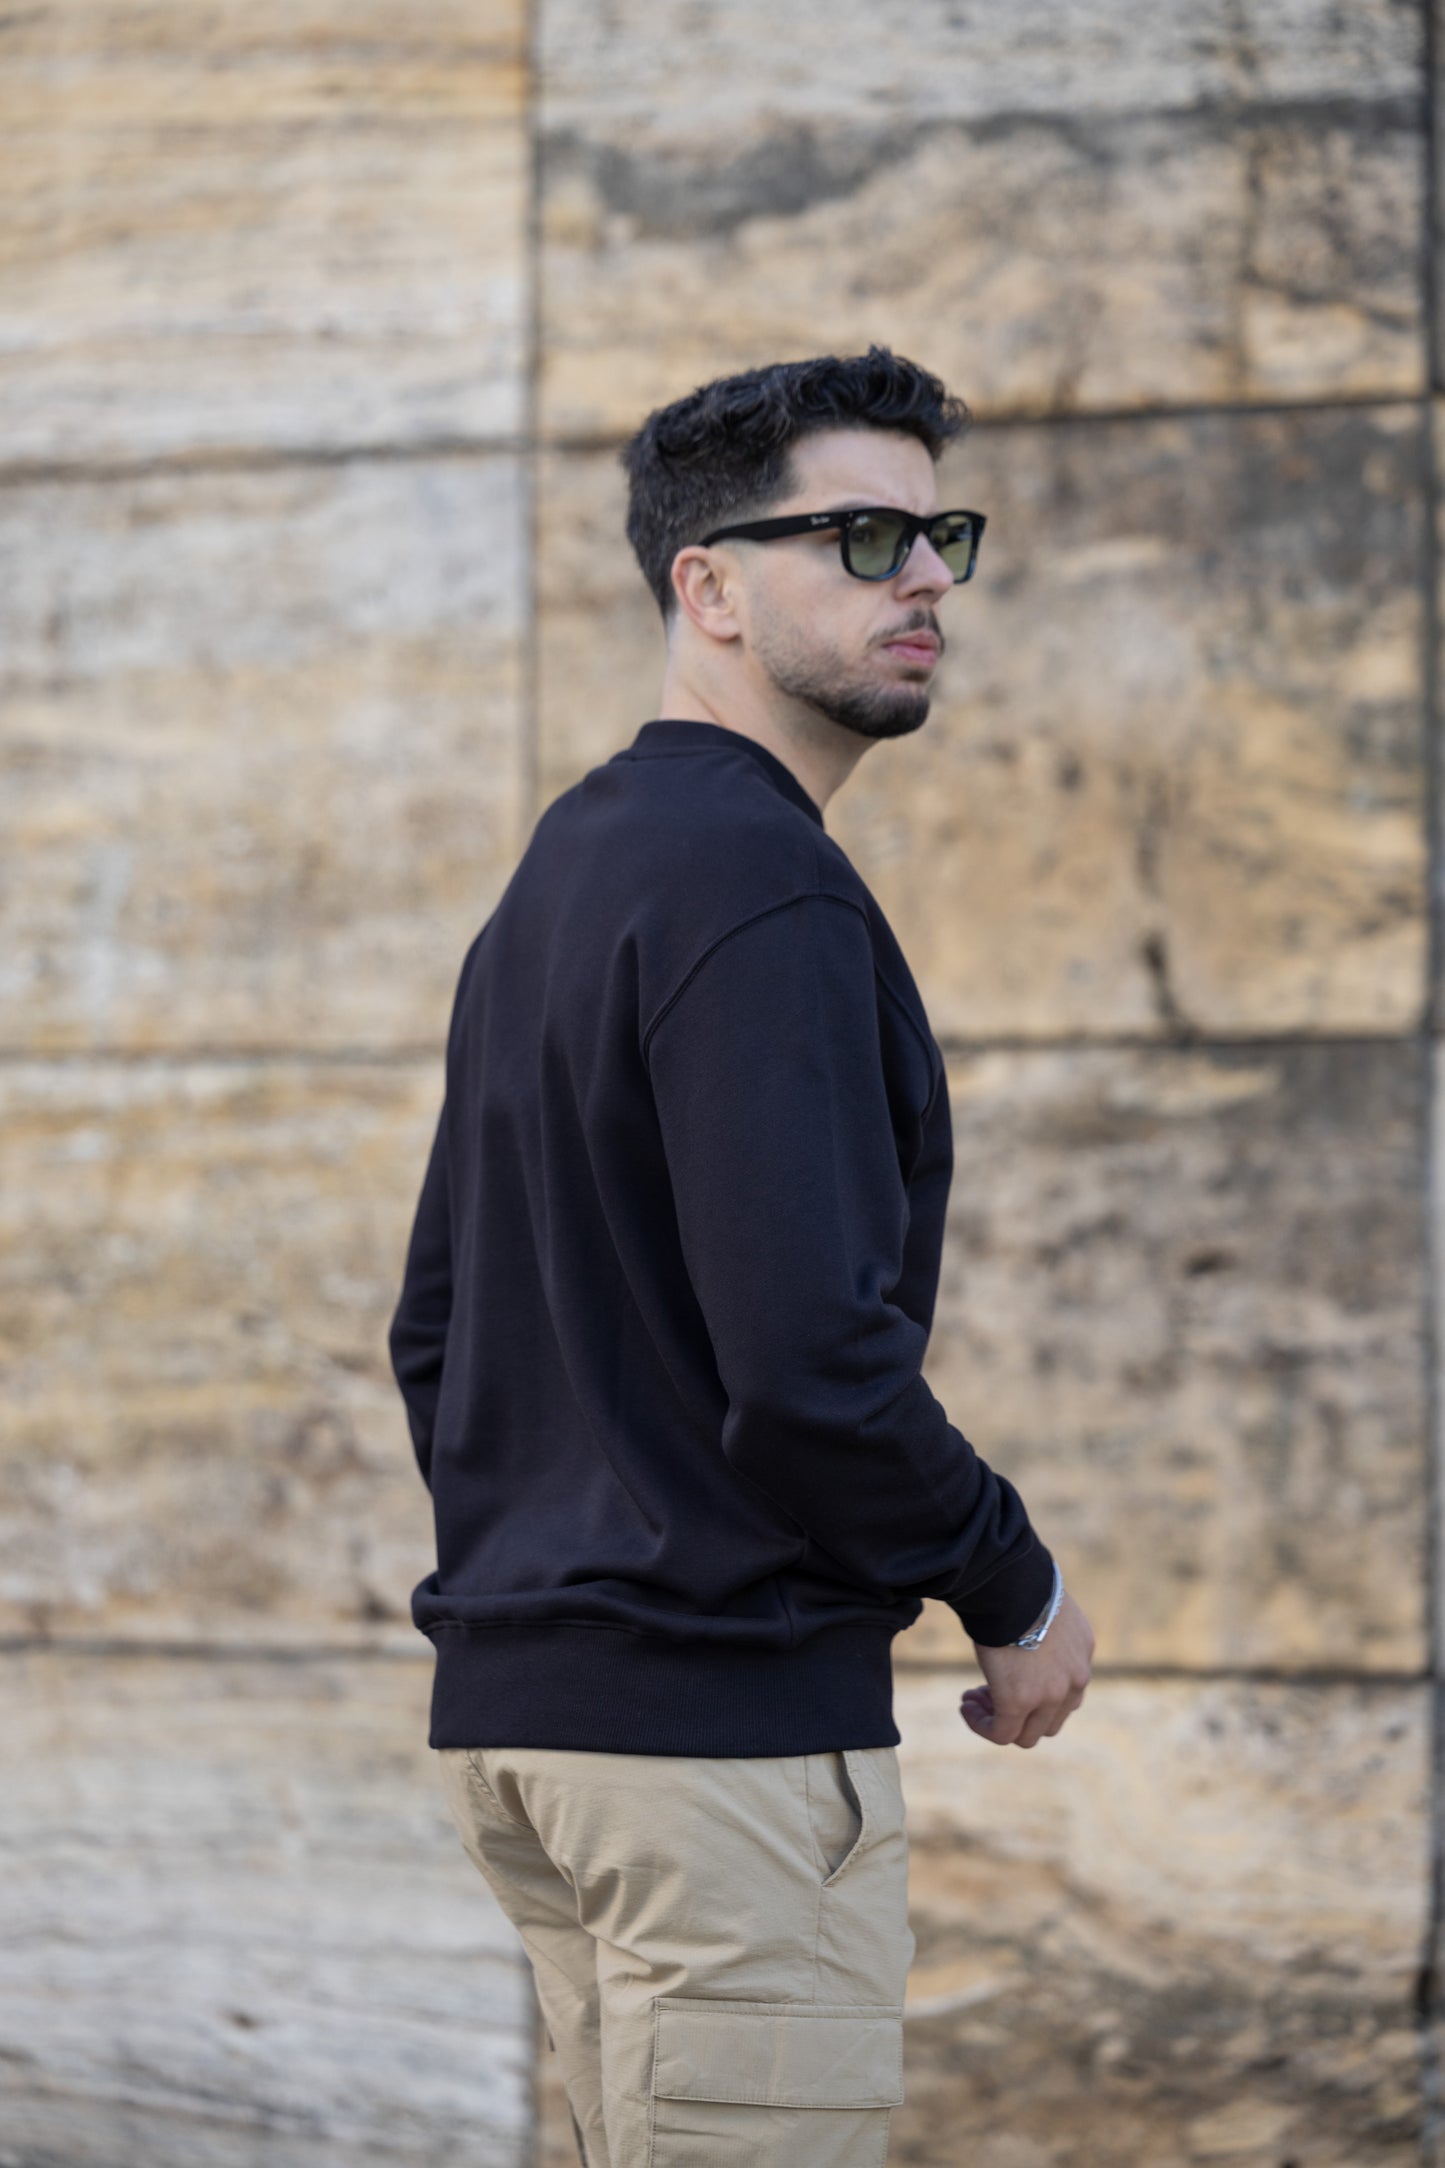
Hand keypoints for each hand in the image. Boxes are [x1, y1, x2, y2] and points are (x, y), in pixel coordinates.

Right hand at [960, 1590, 1094, 1748]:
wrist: (1010, 1583)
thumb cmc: (1019, 1584)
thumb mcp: (1045, 1609)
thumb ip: (1045, 1632)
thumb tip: (1028, 1635)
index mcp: (1083, 1653)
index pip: (1067, 1693)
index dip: (1036, 1695)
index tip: (1008, 1678)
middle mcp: (1075, 1679)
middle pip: (1051, 1720)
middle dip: (1019, 1712)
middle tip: (987, 1693)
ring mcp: (1050, 1695)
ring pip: (1028, 1734)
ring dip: (1000, 1722)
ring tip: (972, 1701)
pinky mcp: (1019, 1702)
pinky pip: (1002, 1733)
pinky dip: (983, 1726)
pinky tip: (965, 1707)